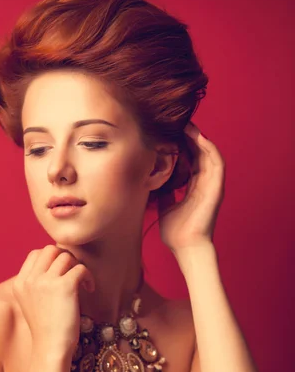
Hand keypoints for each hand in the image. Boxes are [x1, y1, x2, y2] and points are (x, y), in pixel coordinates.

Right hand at [12, 245, 94, 354]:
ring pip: (66, 256)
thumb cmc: (47, 330)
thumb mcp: (32, 304)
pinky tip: (89, 289)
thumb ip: (37, 285)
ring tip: (82, 283)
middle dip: (65, 258)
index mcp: (20, 283)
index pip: (35, 254)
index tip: (62, 273)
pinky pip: (80, 268)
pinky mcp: (63, 286)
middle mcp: (30, 280)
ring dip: (78, 266)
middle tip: (73, 274)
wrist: (51, 349)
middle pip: (50, 249)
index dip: (52, 259)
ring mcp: (45, 282)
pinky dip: (88, 276)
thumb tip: (57, 264)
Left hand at [158, 121, 225, 254]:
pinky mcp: (217, 189)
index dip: (183, 146)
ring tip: (189, 125)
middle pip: (200, 153)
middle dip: (191, 137)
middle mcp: (205, 184)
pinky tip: (200, 138)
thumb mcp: (165, 207)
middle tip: (178, 123)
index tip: (170, 133)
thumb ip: (164, 193)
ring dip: (201, 139)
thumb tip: (154, 182)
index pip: (191, 160)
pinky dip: (209, 149)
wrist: (185, 248)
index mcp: (194, 188)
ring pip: (210, 154)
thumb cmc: (176, 232)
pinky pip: (217, 164)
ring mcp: (212, 186)